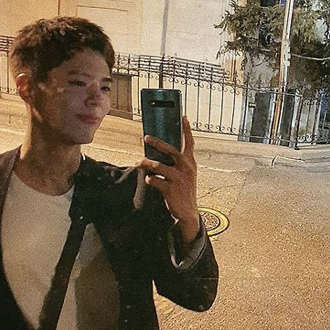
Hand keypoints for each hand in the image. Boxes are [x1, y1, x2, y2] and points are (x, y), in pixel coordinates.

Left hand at [138, 116, 199, 244]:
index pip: (190, 143)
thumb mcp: (185, 174)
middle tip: (146, 137)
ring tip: (139, 162)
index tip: (184, 116)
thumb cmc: (184, 190)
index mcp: (190, 163)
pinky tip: (148, 179)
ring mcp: (179, 179)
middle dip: (158, 143)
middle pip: (171, 151)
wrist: (188, 212)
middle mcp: (186, 168)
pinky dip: (149, 179)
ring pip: (159, 166)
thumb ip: (177, 163)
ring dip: (147, 163)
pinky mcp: (171, 190)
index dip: (186, 129)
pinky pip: (155, 180)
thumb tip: (159, 152)